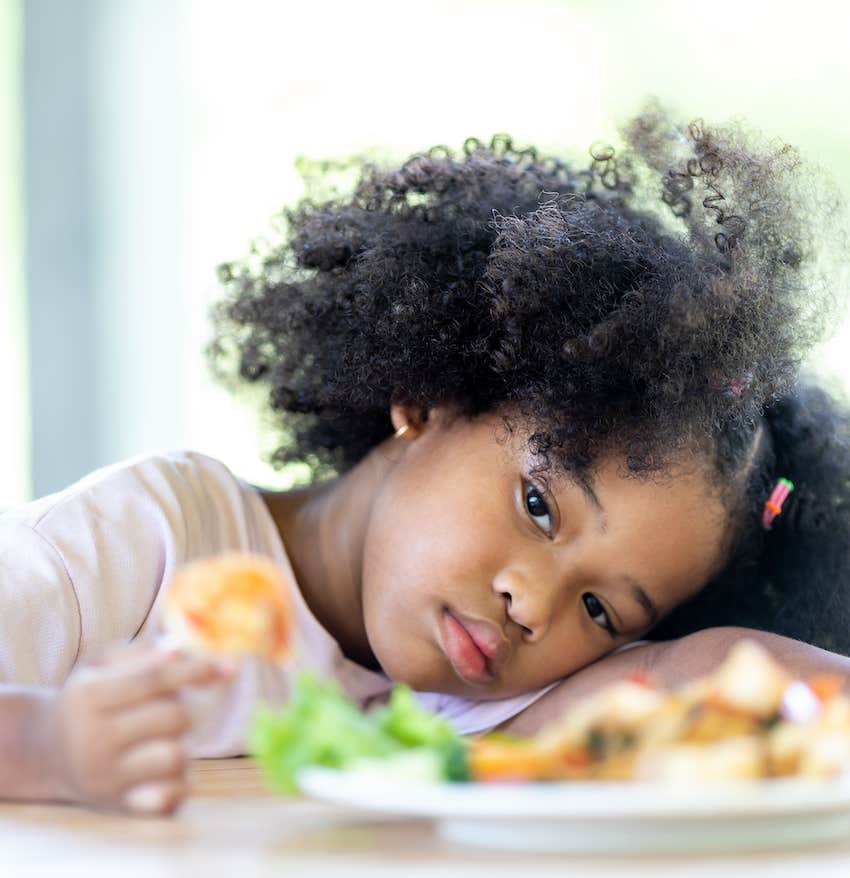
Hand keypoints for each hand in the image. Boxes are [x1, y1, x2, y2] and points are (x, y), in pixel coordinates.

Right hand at [38, 643, 234, 814]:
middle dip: (183, 706)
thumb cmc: (88, 699)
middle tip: (167, 707)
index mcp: (88, 697)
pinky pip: (169, 797)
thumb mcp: (102, 666)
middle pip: (173, 717)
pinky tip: (162, 769)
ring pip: (175, 755)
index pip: (155, 680)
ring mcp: (105, 778)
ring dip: (181, 742)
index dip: (197, 670)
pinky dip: (178, 781)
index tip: (231, 665)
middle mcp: (92, 741)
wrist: (43, 753)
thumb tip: (181, 650)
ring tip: (159, 738)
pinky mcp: (119, 807)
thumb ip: (143, 653)